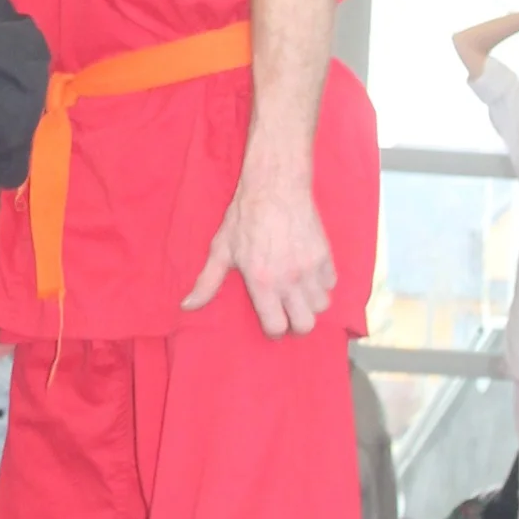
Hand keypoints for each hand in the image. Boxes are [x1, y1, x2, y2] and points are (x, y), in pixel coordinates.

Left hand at [183, 168, 335, 337]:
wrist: (275, 188)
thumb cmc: (245, 217)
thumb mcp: (221, 250)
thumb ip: (207, 283)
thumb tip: (187, 306)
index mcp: (263, 282)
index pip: (277, 327)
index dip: (273, 331)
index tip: (270, 324)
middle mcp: (290, 280)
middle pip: (305, 324)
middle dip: (296, 325)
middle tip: (287, 315)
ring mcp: (311, 268)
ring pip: (322, 306)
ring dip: (310, 306)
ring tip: (298, 297)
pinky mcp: (325, 256)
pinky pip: (331, 284)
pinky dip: (321, 285)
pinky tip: (308, 277)